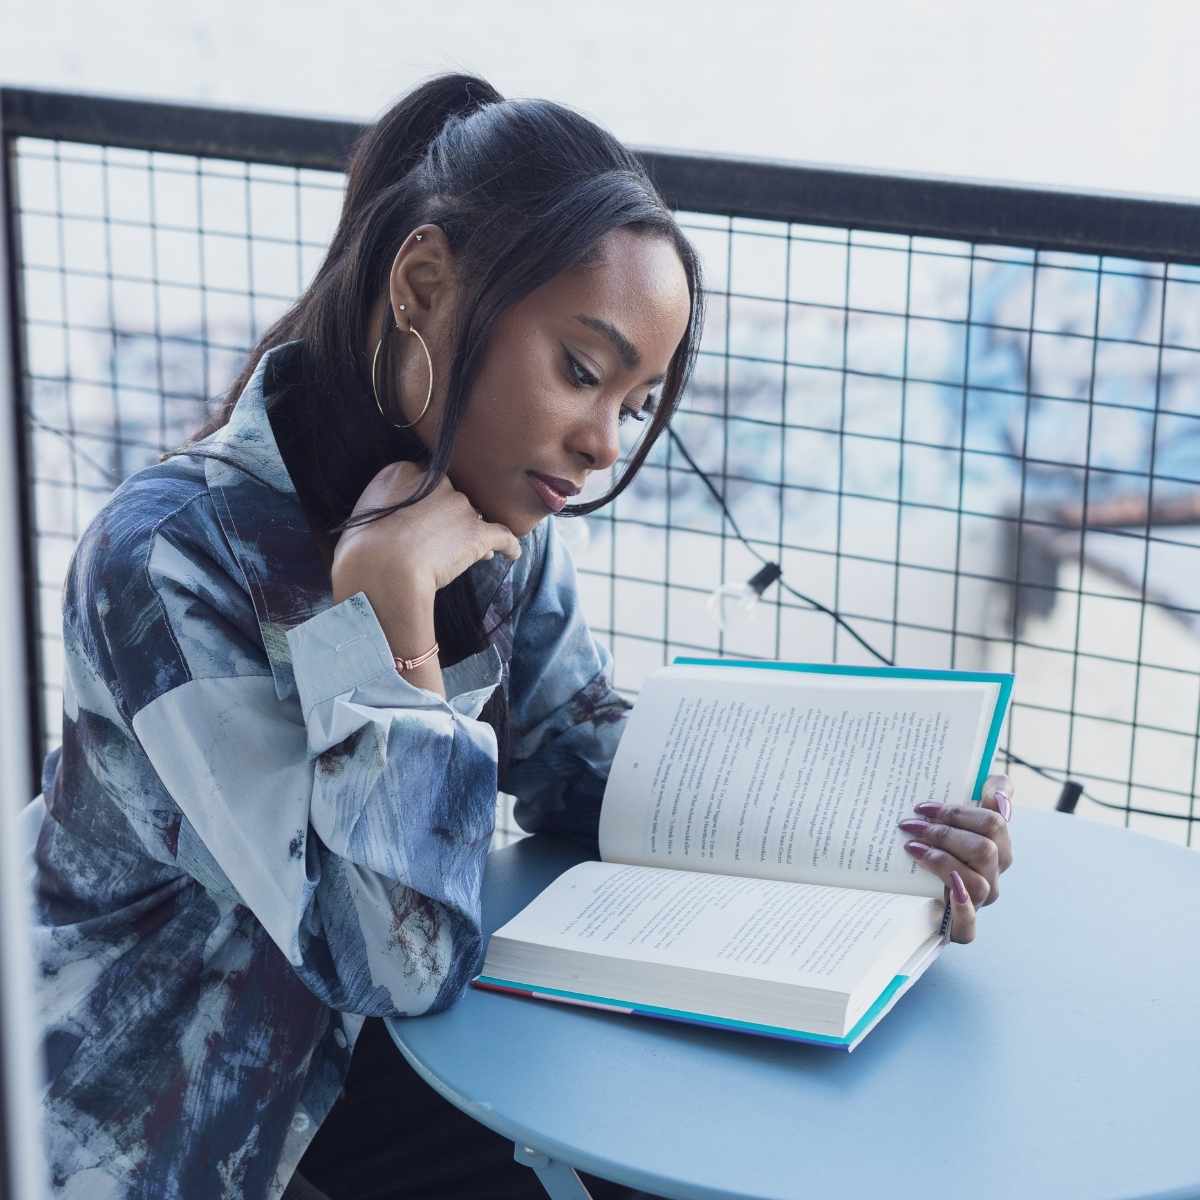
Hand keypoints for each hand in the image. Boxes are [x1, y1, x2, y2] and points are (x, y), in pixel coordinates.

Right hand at [331, 461, 521, 605]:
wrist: (382, 570)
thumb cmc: (362, 552)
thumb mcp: (364, 516)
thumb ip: (387, 509)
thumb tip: (403, 523)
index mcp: (402, 472)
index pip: (425, 483)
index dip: (429, 505)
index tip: (426, 522)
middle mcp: (436, 482)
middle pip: (452, 499)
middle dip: (451, 519)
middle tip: (444, 544)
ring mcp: (459, 506)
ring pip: (473, 518)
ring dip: (472, 535)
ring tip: (469, 557)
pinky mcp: (477, 533)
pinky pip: (502, 536)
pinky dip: (509, 545)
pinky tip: (512, 554)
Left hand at [896, 774, 1013, 944]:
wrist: (914, 890)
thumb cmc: (940, 843)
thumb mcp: (958, 814)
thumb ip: (987, 792)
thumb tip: (1000, 788)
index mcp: (996, 843)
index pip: (995, 821)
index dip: (959, 811)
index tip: (923, 807)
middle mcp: (992, 873)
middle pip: (986, 850)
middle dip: (945, 833)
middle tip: (910, 826)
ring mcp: (980, 901)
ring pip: (978, 883)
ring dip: (943, 862)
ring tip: (913, 849)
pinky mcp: (961, 927)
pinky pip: (970, 927)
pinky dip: (962, 910)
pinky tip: (949, 893)